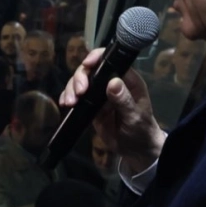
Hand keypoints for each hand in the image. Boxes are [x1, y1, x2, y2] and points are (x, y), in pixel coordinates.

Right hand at [61, 46, 164, 175]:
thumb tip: (113, 82)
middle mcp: (111, 82)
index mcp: (127, 80)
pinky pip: (76, 96)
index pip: (111, 60)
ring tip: (69, 103)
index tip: (87, 64)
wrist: (135, 149)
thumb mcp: (134, 116)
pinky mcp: (90, 105)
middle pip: (91, 69)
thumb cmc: (141, 130)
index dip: (97, 57)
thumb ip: (124, 100)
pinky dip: (67, 97)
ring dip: (71, 88)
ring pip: (80, 81)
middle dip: (80, 77)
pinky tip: (64, 104)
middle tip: (78, 93)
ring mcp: (99, 93)